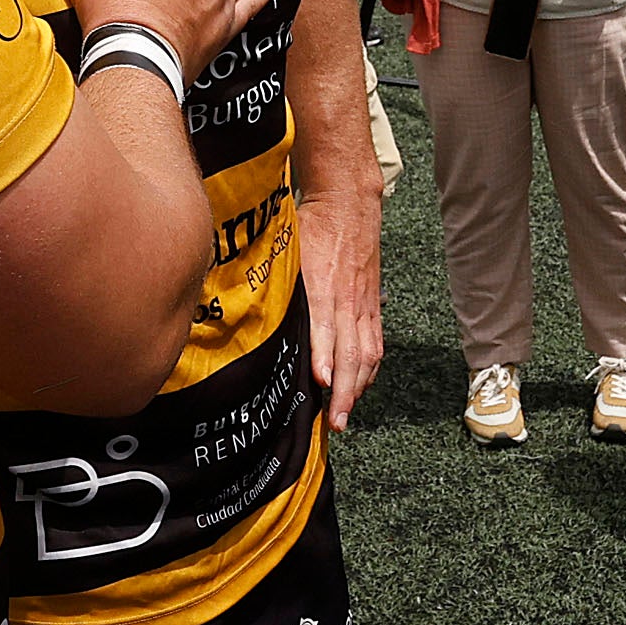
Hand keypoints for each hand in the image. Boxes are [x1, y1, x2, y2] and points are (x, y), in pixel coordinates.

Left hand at [299, 188, 383, 433]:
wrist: (349, 202)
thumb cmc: (312, 225)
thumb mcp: (288, 249)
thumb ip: (276, 282)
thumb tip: (249, 310)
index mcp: (323, 285)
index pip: (325, 327)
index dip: (324, 356)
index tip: (321, 383)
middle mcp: (347, 299)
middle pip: (352, 352)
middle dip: (344, 391)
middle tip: (335, 422)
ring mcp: (364, 304)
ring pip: (367, 354)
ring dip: (358, 388)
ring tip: (346, 415)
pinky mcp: (372, 304)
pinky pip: (376, 343)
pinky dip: (370, 370)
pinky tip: (360, 387)